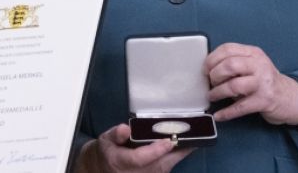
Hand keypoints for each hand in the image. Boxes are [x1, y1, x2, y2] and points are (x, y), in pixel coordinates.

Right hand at [77, 124, 192, 172]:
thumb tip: (125, 128)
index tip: (168, 142)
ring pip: (165, 168)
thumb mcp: (106, 139)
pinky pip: (166, 168)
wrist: (105, 169)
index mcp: (120, 162)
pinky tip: (185, 147)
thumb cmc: (108, 150)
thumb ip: (116, 134)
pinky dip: (175, 158)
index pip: (139, 159)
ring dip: (179, 154)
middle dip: (175, 153)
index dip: (155, 151)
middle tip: (191, 137)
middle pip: (159, 166)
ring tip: (192, 139)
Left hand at [204, 43, 297, 125]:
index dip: (212, 59)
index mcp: (253, 53)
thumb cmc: (265, 81)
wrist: (290, 98)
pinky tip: (219, 115)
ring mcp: (263, 83)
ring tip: (213, 96)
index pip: (228, 49)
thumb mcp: (253, 65)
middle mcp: (259, 65)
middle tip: (211, 82)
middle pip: (230, 65)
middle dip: (215, 75)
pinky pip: (241, 107)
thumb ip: (235, 63)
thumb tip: (209, 70)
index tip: (205, 68)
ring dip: (218, 92)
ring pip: (234, 85)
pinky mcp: (265, 100)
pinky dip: (227, 112)